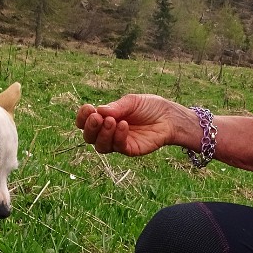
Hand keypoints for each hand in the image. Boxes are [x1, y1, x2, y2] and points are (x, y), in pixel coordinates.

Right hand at [75, 94, 190, 156]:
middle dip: (90, 127)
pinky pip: (118, 147)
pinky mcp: (130, 150)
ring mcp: (118, 142)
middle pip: (89, 136)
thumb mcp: (132, 102)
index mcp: (105, 118)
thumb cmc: (150, 107)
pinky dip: (118, 136)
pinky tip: (124, 125)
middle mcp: (108, 132)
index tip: (89, 108)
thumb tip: (99, 111)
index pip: (86, 121)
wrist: (169, 117)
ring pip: (100, 146)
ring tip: (111, 121)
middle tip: (97, 118)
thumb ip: (116, 107)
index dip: (83, 116)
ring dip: (103, 133)